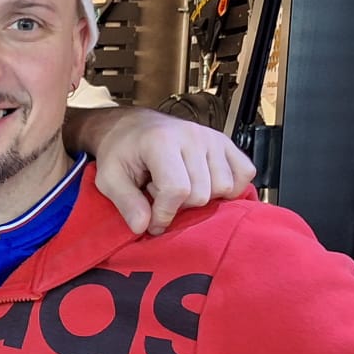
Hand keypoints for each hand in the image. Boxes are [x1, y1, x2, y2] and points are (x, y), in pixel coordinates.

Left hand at [69, 107, 255, 235]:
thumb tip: (143, 227)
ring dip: (203, 197)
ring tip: (179, 187)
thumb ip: (125, 203)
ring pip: (225, 187)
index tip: (152, 221)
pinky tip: (206, 185)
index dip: (164, 214)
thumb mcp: (109, 178)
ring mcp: (213, 138)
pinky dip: (230, 187)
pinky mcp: (226, 142)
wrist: (134, 127)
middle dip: (180, 206)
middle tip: (161, 195)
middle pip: (202, 193)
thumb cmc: (121, 152)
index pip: (177, 190)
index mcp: (161, 142)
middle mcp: (192, 136)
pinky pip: (245, 172)